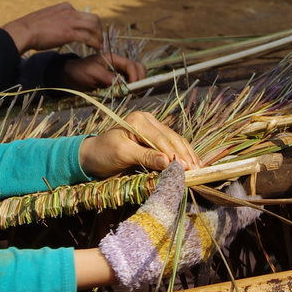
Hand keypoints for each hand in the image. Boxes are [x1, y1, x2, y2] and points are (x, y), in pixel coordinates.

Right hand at [3, 3, 101, 52]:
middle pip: (94, 18)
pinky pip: (87, 37)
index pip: (84, 14)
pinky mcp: (68, 33)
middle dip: (99, 30)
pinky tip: (97, 48)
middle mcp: (70, 11)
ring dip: (99, 37)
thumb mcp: (47, 17)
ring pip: (93, 27)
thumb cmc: (31, 27)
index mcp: (65, 7)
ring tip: (99, 46)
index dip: (90, 25)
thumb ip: (57, 19)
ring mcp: (69, 21)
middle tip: (98, 40)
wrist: (23, 31)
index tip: (90, 34)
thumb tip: (59, 26)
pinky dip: (95, 43)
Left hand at [61, 53, 145, 90]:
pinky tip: (126, 95)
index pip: (131, 65)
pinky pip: (128, 84)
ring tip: (132, 94)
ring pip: (135, 76)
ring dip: (137, 84)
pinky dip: (130, 89)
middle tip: (136, 91)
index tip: (133, 87)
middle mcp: (119, 65)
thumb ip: (107, 76)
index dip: (135, 75)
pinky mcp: (116, 81)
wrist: (71, 75)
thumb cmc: (80, 70)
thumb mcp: (92, 72)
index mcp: (114, 58)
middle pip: (138, 68)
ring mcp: (119, 73)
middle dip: (140, 78)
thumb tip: (122, 83)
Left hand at [78, 110, 198, 177]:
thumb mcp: (122, 154)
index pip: (161, 138)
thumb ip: (145, 156)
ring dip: (187, 154)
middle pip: (172, 138)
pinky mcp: (154, 138)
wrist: (92, 156)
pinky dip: (182, 154)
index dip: (174, 154)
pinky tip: (192, 163)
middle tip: (195, 170)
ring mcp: (152, 128)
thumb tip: (167, 162)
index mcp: (139, 120)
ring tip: (199, 168)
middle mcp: (148, 120)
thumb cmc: (103, 154)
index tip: (185, 168)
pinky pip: (172, 145)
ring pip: (175, 141)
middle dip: (184, 154)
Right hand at [96, 162, 262, 291]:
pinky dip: (209, 228)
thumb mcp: (161, 201)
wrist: (132, 261)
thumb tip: (177, 164)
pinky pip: (207, 241)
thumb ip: (172, 181)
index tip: (254, 195)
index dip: (246, 204)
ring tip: (218, 204)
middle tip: (233, 194)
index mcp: (209, 230)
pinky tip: (199, 218)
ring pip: (219, 235)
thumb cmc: (151, 232)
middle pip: (231, 226)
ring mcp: (198, 254)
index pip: (238, 216)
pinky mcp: (188, 257)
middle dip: (234, 211)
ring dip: (222, 220)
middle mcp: (208, 244)